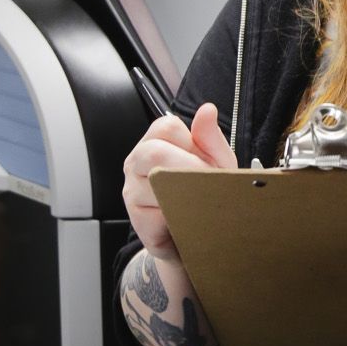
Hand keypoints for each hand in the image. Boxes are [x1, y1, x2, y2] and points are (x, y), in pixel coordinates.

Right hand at [122, 101, 235, 256]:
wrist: (195, 235)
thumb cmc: (201, 191)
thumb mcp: (214, 162)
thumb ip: (211, 139)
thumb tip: (208, 110)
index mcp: (154, 141)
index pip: (166, 127)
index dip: (193, 144)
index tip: (210, 164)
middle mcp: (136, 162)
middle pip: (154, 153)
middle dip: (189, 169)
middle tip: (209, 186)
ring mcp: (132, 192)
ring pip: (156, 186)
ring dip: (188, 196)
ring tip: (203, 204)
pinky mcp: (138, 222)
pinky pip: (158, 217)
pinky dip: (181, 219)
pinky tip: (189, 221)